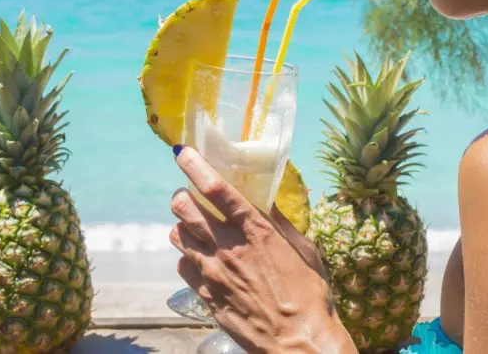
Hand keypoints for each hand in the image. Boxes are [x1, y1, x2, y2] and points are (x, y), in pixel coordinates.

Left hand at [170, 147, 356, 353]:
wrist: (299, 343)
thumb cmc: (311, 295)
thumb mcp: (304, 250)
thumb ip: (279, 222)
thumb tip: (264, 198)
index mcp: (256, 231)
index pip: (216, 189)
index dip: (194, 166)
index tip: (182, 153)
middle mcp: (228, 248)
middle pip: (184, 208)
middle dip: (182, 194)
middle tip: (190, 194)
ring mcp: (213, 273)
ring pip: (177, 235)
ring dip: (182, 224)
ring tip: (194, 225)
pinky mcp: (206, 296)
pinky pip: (183, 265)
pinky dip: (188, 255)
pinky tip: (201, 256)